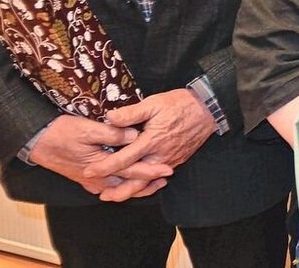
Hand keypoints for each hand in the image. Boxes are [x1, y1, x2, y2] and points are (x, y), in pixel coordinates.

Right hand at [28, 115, 169, 198]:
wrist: (37, 142)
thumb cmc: (62, 133)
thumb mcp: (87, 128)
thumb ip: (112, 134)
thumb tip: (135, 136)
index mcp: (101, 166)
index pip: (132, 172)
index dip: (152, 170)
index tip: (168, 168)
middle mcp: (97, 178)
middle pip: (128, 184)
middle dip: (148, 182)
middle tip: (167, 176)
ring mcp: (92, 180)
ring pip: (119, 187)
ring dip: (137, 185)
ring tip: (155, 181)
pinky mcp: (87, 178)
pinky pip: (110, 185)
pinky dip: (123, 184)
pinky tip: (130, 180)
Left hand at [86, 88, 216, 186]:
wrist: (209, 108)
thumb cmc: (180, 104)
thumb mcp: (154, 103)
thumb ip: (131, 113)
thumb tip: (109, 118)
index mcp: (152, 141)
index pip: (124, 158)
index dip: (105, 166)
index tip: (89, 170)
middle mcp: (160, 155)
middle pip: (137, 180)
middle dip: (119, 190)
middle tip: (102, 195)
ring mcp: (170, 160)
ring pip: (148, 182)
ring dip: (132, 191)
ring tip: (118, 195)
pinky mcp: (177, 160)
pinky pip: (158, 177)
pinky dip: (147, 184)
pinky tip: (139, 185)